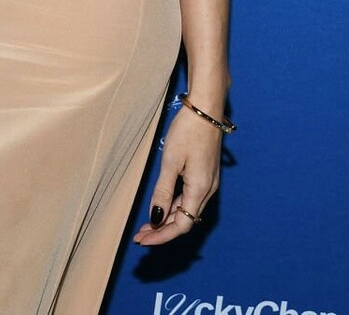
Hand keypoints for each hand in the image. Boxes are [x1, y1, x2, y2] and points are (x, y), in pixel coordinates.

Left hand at [132, 107, 222, 245]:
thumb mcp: (170, 161)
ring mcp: (208, 182)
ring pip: (187, 210)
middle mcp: (208, 190)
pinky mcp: (206, 174)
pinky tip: (161, 206)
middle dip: (162, 231)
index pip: (181, 225)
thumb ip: (163, 191)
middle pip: (185, 221)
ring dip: (167, 219)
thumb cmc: (188, 131)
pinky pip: (190, 198)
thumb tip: (155, 218)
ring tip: (146, 225)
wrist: (207, 108)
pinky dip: (174, 206)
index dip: (161, 236)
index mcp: (200, 189)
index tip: (142, 240)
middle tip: (139, 235)